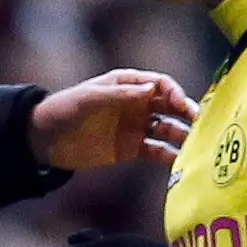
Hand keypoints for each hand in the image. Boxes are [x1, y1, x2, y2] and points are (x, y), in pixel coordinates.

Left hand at [28, 69, 198, 169]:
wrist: (45, 139)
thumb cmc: (64, 109)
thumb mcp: (89, 98)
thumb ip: (120, 95)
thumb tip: (152, 89)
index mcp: (127, 84)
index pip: (160, 84)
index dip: (174, 92)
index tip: (181, 105)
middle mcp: (136, 104)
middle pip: (170, 106)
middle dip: (187, 113)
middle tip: (201, 124)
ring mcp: (136, 126)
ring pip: (168, 129)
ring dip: (183, 136)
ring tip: (196, 145)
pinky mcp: (132, 149)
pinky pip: (157, 151)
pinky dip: (171, 156)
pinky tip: (182, 163)